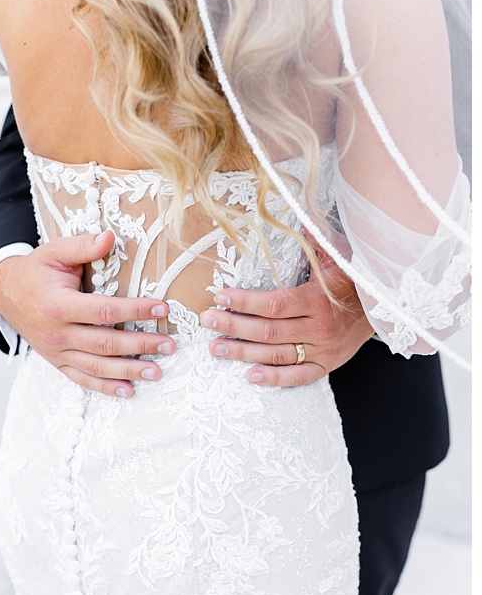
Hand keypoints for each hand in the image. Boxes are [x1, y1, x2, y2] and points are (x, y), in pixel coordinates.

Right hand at [0, 230, 172, 396]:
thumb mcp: (55, 252)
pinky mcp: (57, 361)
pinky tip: (128, 390)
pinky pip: (83, 379)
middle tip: (168, 346)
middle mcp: (58, 333)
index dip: (136, 310)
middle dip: (140, 345)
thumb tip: (110, 236)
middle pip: (105, 344)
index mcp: (59, 305)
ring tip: (156, 372)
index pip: (105, 310)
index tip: (162, 308)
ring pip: (97, 366)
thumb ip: (83, 246)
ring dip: (129, 371)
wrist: (6, 294)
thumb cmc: (35, 272)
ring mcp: (57, 351)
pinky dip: (106, 387)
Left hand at [200, 249, 371, 386]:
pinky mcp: (327, 364)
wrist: (387, 307)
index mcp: (318, 299)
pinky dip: (274, 378)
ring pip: (277, 355)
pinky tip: (249, 375)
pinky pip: (298, 377)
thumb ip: (315, 238)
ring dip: (243, 353)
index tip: (219, 297)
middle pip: (268, 331)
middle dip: (233, 326)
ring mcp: (323, 349)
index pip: (274, 304)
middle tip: (207, 321)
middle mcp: (320, 327)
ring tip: (216, 348)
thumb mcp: (336, 255)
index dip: (244, 302)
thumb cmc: (353, 279)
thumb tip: (299, 216)